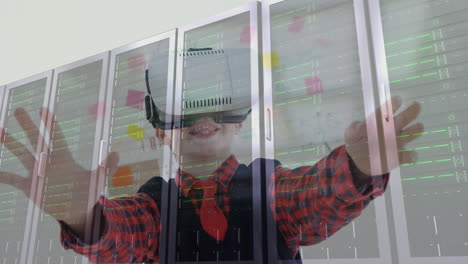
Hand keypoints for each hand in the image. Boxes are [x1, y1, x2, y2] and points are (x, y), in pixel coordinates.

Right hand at [0, 107, 118, 230]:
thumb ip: (107, 166)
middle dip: (28, 125)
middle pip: (37, 140)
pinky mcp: (30, 186)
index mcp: (65, 157)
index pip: (56, 136)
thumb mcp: (98, 179)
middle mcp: (49, 161)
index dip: (50, 123)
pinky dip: (3, 176)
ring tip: (0, 131)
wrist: (76, 209)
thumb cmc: (87, 192)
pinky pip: (13, 179)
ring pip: (22, 154)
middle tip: (18, 109)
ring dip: (11, 143)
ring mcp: (38, 173)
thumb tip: (117, 153)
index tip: (43, 109)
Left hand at [344, 97, 423, 176]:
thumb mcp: (351, 134)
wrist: (358, 161)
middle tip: (416, 106)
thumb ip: (356, 129)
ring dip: (413, 131)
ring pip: (407, 136)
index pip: (386, 113)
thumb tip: (361, 125)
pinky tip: (412, 155)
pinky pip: (406, 156)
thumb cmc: (355, 142)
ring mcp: (395, 143)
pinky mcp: (397, 157)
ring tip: (419, 126)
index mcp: (379, 123)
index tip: (398, 100)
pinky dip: (410, 156)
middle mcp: (390, 131)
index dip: (392, 106)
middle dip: (409, 113)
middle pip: (401, 120)